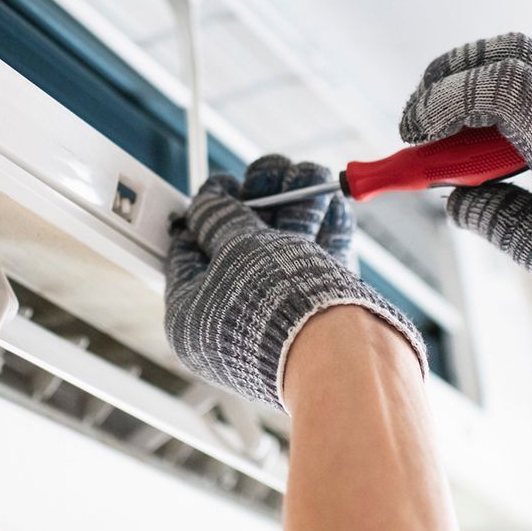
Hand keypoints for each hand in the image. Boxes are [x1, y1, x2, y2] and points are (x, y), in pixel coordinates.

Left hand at [165, 155, 425, 409]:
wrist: (344, 358)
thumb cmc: (276, 310)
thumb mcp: (235, 248)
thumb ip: (219, 218)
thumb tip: (208, 201)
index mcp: (192, 316)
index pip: (187, 254)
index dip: (203, 212)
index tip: (220, 184)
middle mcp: (232, 319)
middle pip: (240, 244)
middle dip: (259, 201)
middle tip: (269, 172)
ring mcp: (277, 317)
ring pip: (282, 247)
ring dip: (295, 205)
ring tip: (305, 175)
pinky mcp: (318, 315)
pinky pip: (316, 262)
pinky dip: (323, 229)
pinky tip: (330, 201)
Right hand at [399, 32, 531, 341]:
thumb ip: (501, 223)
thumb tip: (457, 200)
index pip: (505, 84)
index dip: (446, 98)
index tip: (414, 134)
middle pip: (513, 54)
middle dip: (452, 75)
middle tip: (417, 122)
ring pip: (527, 73)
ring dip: (473, 95)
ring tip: (443, 149)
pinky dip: (498, 119)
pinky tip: (481, 166)